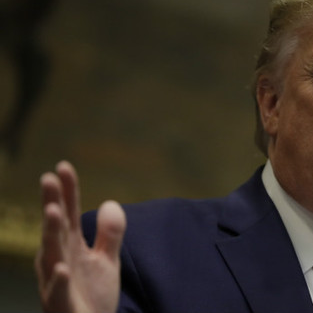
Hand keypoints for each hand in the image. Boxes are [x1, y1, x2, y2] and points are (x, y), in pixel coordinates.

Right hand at [35, 161, 125, 312]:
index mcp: (71, 246)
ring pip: (51, 255)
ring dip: (51, 232)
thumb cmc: (93, 295)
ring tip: (54, 210)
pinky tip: (61, 267)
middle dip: (52, 203)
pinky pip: (58, 291)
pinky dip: (57, 280)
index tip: (63, 166)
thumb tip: (110, 202)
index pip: (69, 213)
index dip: (67, 191)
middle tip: (49, 178)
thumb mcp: (106, 260)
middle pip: (55, 228)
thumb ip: (109, 233)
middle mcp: (59, 259)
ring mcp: (57, 282)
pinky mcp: (62, 305)